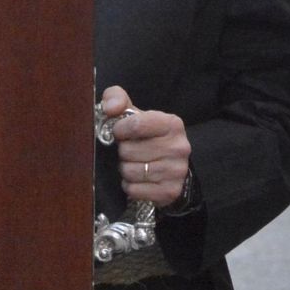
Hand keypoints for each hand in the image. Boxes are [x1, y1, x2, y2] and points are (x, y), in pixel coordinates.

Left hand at [100, 85, 190, 207]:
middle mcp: (179, 147)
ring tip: (133, 163)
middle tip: (128, 150)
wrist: (169, 165)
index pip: (136, 124)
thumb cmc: (146, 136)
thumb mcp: (134, 113)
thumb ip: (117, 98)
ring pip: (130, 171)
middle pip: (129, 150)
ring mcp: (177, 171)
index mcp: (172, 124)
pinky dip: (129, 185)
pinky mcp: (170, 191)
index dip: (120, 129)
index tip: (118, 132)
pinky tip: (137, 179)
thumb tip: (110, 108)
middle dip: (123, 151)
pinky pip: (134, 189)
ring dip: (125, 168)